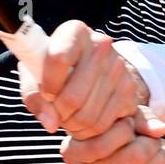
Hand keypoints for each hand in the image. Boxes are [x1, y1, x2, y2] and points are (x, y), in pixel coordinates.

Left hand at [19, 20, 149, 139]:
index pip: (59, 59)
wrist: (87, 67)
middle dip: (59, 113)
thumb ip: (34, 98)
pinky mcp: (130, 90)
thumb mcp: (35, 78)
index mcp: (74, 32)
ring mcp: (119, 68)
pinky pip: (105, 124)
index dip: (48, 85)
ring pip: (89, 115)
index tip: (46, 93)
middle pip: (74, 97)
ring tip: (67, 118)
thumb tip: (51, 123)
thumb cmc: (53, 71)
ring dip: (72, 125)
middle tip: (56, 113)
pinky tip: (82, 123)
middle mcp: (101, 45)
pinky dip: (89, 131)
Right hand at [61, 107, 164, 163]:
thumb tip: (160, 130)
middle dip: (153, 142)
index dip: (128, 125)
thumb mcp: (114, 131)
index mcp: (73, 152)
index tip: (129, 127)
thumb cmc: (112, 157)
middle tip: (152, 142)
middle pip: (138, 152)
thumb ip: (136, 119)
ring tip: (160, 154)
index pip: (108, 135)